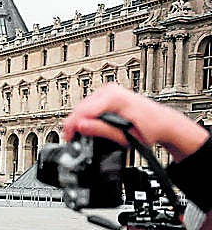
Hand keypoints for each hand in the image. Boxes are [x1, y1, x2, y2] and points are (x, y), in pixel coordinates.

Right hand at [62, 84, 207, 158]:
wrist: (161, 122)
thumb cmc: (148, 128)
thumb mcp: (123, 135)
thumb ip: (100, 130)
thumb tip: (79, 126)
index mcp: (113, 97)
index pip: (82, 110)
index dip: (71, 126)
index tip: (68, 138)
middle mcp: (109, 90)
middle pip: (80, 107)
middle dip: (75, 124)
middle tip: (74, 140)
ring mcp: (108, 90)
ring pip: (82, 106)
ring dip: (81, 120)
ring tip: (84, 134)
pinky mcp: (107, 93)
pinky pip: (88, 105)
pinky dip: (87, 116)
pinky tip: (90, 125)